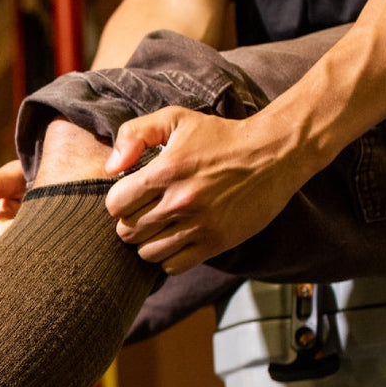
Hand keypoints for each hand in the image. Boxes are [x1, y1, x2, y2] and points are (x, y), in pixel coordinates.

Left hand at [104, 106, 301, 273]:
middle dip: (130, 222)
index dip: (119, 201)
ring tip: (160, 226)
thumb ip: (134, 134)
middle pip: (127, 232)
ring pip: (147, 253)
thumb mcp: (176, 119)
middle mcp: (180, 201)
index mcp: (166, 171)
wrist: (274, 153)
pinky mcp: (215, 242)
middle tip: (146, 211)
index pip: (116, 204)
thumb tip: (111, 169)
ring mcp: (198, 225)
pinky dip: (168, 258)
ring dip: (148, 242)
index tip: (132, 195)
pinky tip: (176, 240)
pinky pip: (172, 266)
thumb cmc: (220, 137)